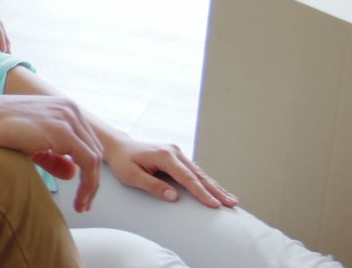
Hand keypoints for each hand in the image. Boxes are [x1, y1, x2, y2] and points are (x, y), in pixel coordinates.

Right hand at [0, 94, 103, 212]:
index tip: (83, 191)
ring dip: (92, 186)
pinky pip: (88, 163)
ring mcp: (68, 119)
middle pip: (95, 149)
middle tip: (84, 203)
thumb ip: (53, 156)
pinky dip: (88, 184)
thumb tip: (72, 172)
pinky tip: (79, 200)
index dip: (88, 168)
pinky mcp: (62, 132)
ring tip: (82, 206)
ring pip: (95, 158)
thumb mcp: (32, 143)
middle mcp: (70, 109)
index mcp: (64, 107)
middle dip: (93, 179)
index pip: (87, 141)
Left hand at [105, 137, 238, 208]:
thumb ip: (152, 185)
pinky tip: (218, 191)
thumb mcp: (131, 176)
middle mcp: (174, 151)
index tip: (214, 205)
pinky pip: (195, 172)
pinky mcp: (177, 157)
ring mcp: (177, 153)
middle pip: (199, 175)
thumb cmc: (122, 162)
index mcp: (164, 155)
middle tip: (232, 204)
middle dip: (216, 190)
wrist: (118, 147)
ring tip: (232, 200)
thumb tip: (174, 197)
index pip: (187, 178)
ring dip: (216, 187)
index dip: (201, 193)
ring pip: (200, 173)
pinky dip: (207, 182)